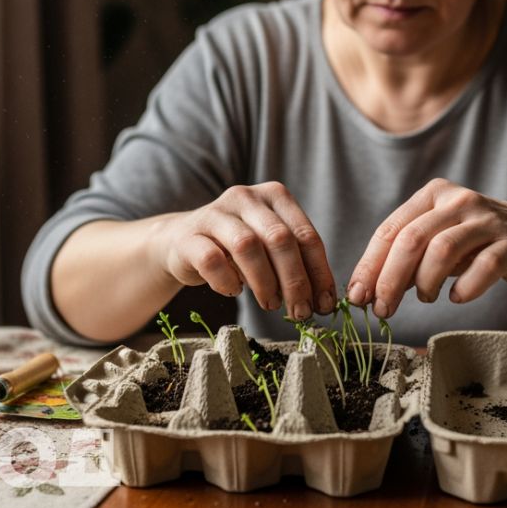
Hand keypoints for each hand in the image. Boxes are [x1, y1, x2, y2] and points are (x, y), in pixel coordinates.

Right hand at [153, 182, 337, 318]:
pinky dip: (227, 282)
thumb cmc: (236, 248)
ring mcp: (215, 213)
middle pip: (280, 239)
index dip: (319, 273)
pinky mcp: (189, 236)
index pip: (306, 235)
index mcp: (275, 196)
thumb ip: (295, 263)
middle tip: (300, 312)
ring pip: (247, 246)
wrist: (182, 241)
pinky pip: (212, 261)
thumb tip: (322, 301)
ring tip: (270, 303)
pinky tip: (234, 291)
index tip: (324, 304)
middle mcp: (246, 197)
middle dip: (295, 281)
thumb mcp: (270, 248)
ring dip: (265, 282)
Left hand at [346, 178, 506, 317]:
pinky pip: (482, 267)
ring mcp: (487, 219)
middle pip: (411, 239)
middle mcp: (458, 200)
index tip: (356, 296)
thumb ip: (407, 260)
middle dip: (389, 279)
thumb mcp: (440, 242)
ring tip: (425, 298)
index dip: (370, 265)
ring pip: (442, 250)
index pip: (391, 229)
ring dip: (425, 283)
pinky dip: (465, 288)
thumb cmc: (479, 244)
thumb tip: (367, 291)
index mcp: (434, 194)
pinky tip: (458, 296)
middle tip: (382, 309)